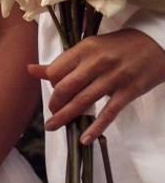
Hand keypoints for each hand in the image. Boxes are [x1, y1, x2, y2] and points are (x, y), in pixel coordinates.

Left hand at [29, 28, 164, 141]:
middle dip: (54, 104)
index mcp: (85, 48)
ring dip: (65, 117)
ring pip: (83, 101)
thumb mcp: (91, 46)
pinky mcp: (129, 91)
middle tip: (52, 113)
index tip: (53, 90)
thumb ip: (64, 60)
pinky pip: (109, 113)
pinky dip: (95, 128)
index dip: (50, 84)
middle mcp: (97, 62)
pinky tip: (84, 139)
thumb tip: (31, 70)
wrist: (158, 43)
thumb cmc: (120, 45)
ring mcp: (114, 78)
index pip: (56, 71)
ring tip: (53, 126)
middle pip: (66, 88)